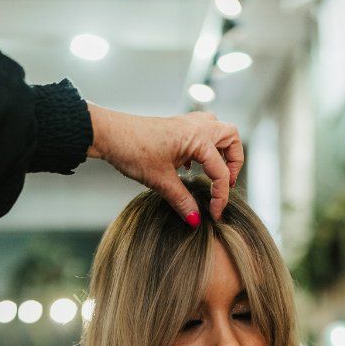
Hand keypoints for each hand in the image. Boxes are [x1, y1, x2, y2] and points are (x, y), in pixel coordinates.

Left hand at [85, 102, 243, 223]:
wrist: (110, 134)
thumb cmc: (134, 150)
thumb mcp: (160, 181)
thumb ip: (182, 201)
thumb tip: (196, 220)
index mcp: (198, 138)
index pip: (220, 172)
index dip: (221, 196)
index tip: (214, 214)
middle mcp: (197, 127)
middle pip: (231, 139)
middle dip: (234, 163)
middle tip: (226, 185)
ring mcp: (187, 124)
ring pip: (218, 132)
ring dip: (222, 152)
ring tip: (214, 175)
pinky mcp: (177, 128)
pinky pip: (201, 134)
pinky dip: (204, 150)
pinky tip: (191, 168)